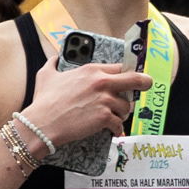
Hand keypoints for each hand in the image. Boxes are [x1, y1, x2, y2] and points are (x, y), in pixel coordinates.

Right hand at [18, 61, 152, 147]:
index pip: (119, 67)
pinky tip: (112, 130)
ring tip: (115, 117)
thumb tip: (55, 57)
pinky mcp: (104, 117)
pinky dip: (117, 129)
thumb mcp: (46, 76)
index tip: (132, 77)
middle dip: (144, 83)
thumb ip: (53, 63)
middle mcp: (101, 83)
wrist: (42, 123)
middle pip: (135, 80)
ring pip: (126, 106)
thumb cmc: (44, 101)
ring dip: (122, 113)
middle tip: (147, 85)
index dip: (128, 73)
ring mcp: (104, 100)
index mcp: (91, 70)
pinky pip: (119, 124)